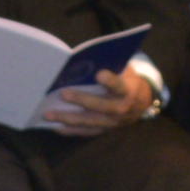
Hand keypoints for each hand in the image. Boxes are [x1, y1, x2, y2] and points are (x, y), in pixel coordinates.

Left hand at [35, 69, 151, 137]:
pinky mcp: (104, 130)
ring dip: (68, 118)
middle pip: (100, 106)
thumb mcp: (125, 70)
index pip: (119, 86)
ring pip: (89, 121)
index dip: (110, 81)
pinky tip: (55, 126)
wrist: (140, 103)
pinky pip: (85, 132)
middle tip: (62, 94)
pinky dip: (70, 130)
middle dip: (81, 100)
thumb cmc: (127, 80)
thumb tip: (87, 58)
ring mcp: (112, 123)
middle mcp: (121, 109)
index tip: (99, 74)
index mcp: (127, 90)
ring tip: (49, 114)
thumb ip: (112, 66)